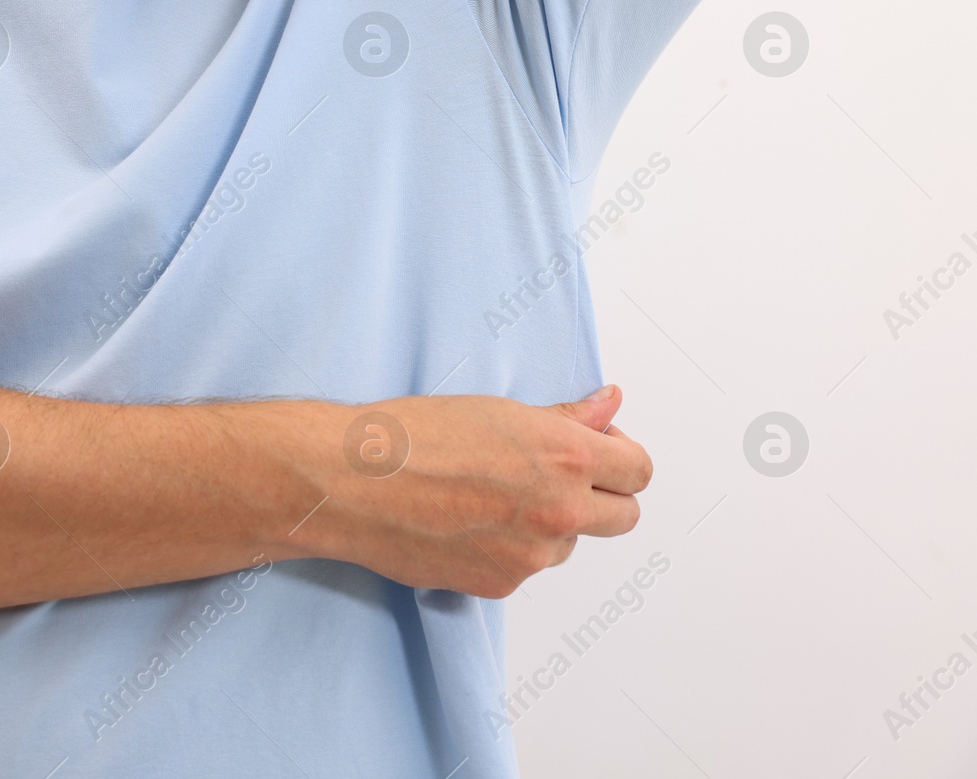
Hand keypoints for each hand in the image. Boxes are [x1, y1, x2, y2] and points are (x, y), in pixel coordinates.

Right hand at [295, 385, 651, 597]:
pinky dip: (508, 549)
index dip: (623, 457)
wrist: (350, 482)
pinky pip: (525, 567)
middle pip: (625, 517)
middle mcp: (559, 510)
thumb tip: (610, 406)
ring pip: (569, 544)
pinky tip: (466, 521)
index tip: (600, 450)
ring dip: (550, 525)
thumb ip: (565, 419)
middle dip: (602, 496)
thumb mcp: (497, 410)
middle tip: (559, 476)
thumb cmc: (410, 436)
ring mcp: (531, 555)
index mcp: (565, 456)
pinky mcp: (500, 585)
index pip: (640, 470)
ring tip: (492, 496)